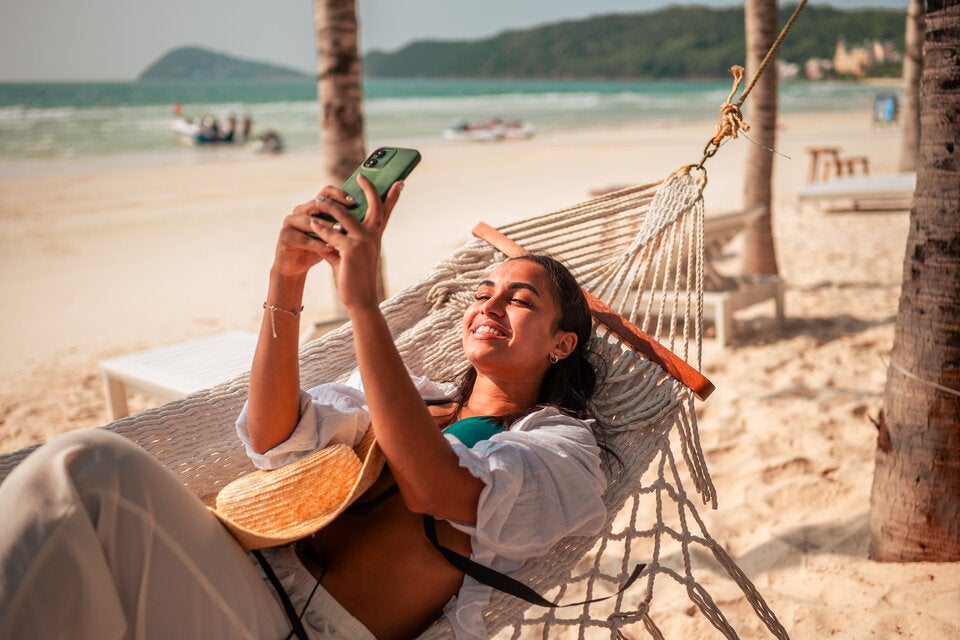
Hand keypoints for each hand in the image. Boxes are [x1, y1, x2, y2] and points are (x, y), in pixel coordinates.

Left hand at [306, 175, 403, 309]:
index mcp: (375, 238)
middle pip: (374, 205)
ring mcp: (363, 241)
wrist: (360, 300)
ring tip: (319, 201)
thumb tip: (323, 228)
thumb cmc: (353, 279)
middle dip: (369, 188)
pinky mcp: (350, 249)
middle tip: (362, 176)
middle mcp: (373, 237)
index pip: (385, 213)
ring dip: (330, 207)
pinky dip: (320, 228)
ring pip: (344, 216)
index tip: (399, 182)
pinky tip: (312, 224)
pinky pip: (332, 233)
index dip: (392, 197)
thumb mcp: (347, 256)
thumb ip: (338, 240)